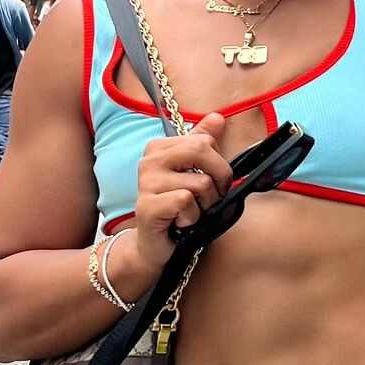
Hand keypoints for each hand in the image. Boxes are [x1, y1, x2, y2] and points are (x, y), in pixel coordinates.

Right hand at [130, 114, 232, 275]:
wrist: (155, 246)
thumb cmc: (178, 209)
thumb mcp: (194, 174)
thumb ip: (203, 144)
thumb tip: (218, 117)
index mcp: (159, 147)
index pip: (204, 141)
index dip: (219, 166)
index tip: (212, 184)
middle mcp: (149, 160)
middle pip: (202, 151)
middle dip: (218, 179)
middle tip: (210, 199)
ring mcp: (145, 183)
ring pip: (200, 183)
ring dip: (205, 205)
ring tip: (191, 213)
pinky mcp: (146, 206)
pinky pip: (187, 202)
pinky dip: (193, 218)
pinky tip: (180, 223)